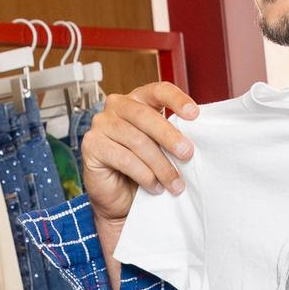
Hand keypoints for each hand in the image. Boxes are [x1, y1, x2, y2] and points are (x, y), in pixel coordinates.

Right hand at [80, 81, 199, 223]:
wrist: (120, 199)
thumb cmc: (143, 169)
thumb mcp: (162, 148)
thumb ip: (172, 136)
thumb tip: (196, 136)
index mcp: (137, 100)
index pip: (157, 90)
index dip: (177, 100)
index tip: (194, 115)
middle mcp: (116, 107)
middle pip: (146, 116)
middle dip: (170, 137)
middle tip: (187, 154)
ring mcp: (101, 125)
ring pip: (137, 141)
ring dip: (160, 165)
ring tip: (174, 183)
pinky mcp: (91, 145)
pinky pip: (123, 158)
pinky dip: (144, 175)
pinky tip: (154, 186)